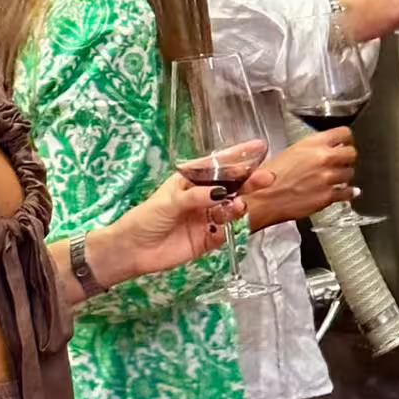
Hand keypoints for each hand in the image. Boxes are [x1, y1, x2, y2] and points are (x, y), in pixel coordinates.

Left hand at [90, 157, 256, 285]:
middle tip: (266, 178)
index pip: (218, 165)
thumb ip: (197, 196)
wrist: (133, 251)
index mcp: (191, 181)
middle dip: (248, 181)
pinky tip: (227, 226)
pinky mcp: (208, 239)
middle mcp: (203, 197)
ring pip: (230, 209)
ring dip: (238, 206)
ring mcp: (206, 218)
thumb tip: (221, 193)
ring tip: (240, 206)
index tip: (258, 147)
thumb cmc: (145, 218)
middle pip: (231, 187)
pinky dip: (229, 229)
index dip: (238, 156)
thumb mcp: (169, 201)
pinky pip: (225, 232)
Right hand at [244, 130, 358, 228]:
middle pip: (352, 153)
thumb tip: (325, 149)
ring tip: (335, 178)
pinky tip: (347, 191)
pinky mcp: (328, 197)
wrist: (262, 199)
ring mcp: (327, 178)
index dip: (345, 139)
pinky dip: (348, 193)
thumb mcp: (290, 152)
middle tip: (341, 162)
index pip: (343, 133)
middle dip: (347, 158)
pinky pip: (347, 193)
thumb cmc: (269, 177)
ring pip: (350, 173)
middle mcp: (323, 159)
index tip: (345, 142)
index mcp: (313, 144)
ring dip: (344, 176)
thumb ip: (311, 149)